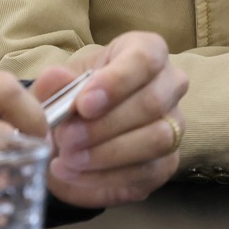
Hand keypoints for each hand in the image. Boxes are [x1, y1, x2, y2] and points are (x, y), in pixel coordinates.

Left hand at [36, 32, 185, 207]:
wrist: (76, 133)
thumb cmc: (75, 97)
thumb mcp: (57, 85)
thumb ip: (54, 83)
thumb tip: (56, 78)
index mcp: (145, 51)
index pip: (144, 59)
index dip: (116, 82)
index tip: (84, 105)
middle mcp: (169, 84)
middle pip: (153, 102)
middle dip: (105, 125)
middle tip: (66, 137)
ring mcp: (174, 125)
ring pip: (157, 139)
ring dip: (108, 153)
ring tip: (68, 158)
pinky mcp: (168, 163)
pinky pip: (146, 172)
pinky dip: (105, 177)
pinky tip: (74, 173)